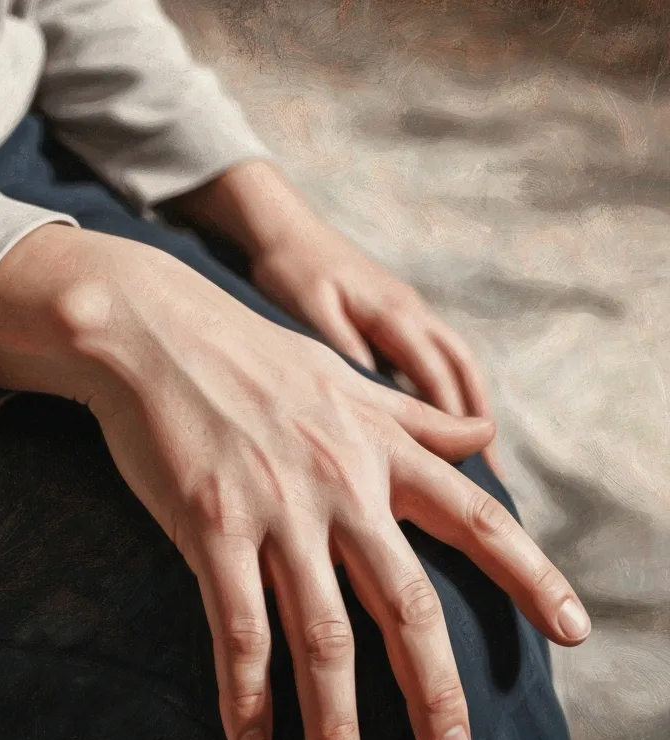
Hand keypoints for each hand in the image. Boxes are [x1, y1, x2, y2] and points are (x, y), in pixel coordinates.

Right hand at [0, 224, 589, 739]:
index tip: (571, 634)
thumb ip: (416, 416)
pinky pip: (237, 627)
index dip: (530, 578)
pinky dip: (245, 691)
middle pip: (405, 606)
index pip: (476, 520)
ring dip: (335, 721)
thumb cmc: (249, 356)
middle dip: (433, 690)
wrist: (154, 333)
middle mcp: (343, 486)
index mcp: (381, 450)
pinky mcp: (212, 527)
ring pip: (321, 636)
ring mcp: (277, 510)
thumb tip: (484, 433)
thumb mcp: (346, 377)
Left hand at [248, 215, 504, 476]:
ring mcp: (410, 311)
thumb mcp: (311, 311)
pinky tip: (444, 423)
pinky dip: (450, 391)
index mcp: (396, 314)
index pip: (439, 377)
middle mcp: (414, 312)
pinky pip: (437, 357)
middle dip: (480, 424)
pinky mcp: (397, 315)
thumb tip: (378, 398)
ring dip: (472, 408)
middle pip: (463, 371)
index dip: (458, 425)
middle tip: (494, 479)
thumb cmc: (290, 271)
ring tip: (480, 459)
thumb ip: (345, 350)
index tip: (472, 470)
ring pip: (456, 363)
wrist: (280, 227)